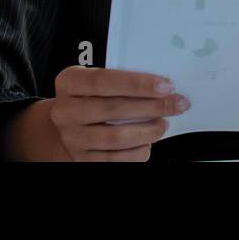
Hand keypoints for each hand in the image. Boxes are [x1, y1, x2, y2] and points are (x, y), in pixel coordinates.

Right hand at [4, 66, 190, 160]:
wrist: (62, 126)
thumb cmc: (87, 97)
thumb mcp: (93, 80)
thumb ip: (120, 79)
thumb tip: (161, 86)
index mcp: (69, 82)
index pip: (104, 81)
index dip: (137, 84)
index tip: (165, 86)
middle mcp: (66, 111)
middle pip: (114, 109)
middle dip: (152, 107)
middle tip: (176, 104)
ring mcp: (73, 137)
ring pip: (116, 137)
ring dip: (148, 131)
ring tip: (163, 124)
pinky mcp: (82, 159)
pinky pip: (116, 159)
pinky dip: (138, 151)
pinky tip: (149, 142)